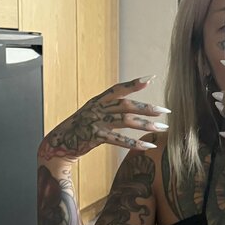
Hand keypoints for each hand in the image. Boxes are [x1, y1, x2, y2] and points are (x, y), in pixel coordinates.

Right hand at [38, 76, 169, 162]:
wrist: (58, 144)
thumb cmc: (79, 130)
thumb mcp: (93, 115)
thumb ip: (109, 110)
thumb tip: (131, 108)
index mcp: (97, 101)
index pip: (118, 89)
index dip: (134, 84)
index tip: (151, 79)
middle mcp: (97, 108)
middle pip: (126, 105)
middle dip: (147, 108)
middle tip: (165, 111)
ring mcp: (95, 122)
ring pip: (125, 121)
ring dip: (146, 125)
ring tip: (163, 128)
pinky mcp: (94, 137)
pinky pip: (119, 140)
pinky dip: (135, 143)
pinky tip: (148, 146)